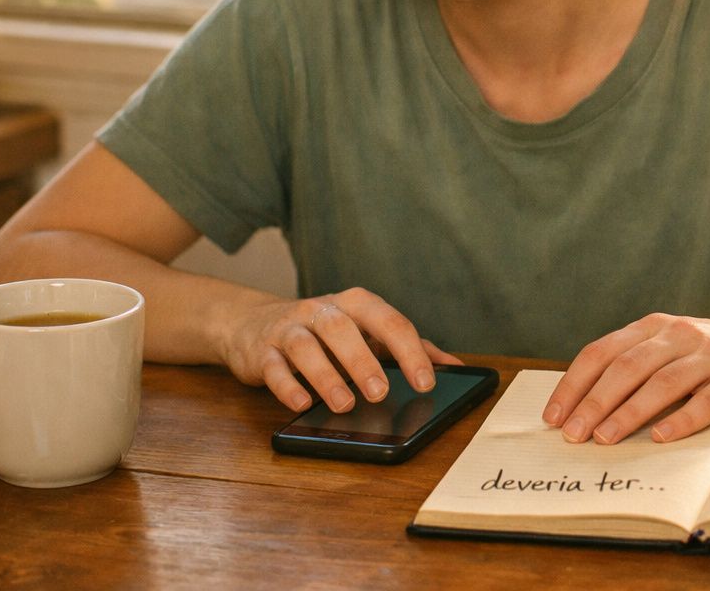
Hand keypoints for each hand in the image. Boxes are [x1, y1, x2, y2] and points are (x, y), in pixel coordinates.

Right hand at [218, 287, 462, 412]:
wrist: (255, 324)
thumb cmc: (326, 332)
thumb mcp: (367, 332)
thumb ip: (409, 347)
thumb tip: (454, 365)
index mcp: (356, 304)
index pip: (389, 321)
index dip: (409, 352)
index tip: (426, 382)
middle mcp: (322, 310)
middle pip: (344, 330)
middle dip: (363, 361)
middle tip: (382, 393)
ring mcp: (289, 328)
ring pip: (306, 346)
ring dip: (326, 376)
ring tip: (344, 404)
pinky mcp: (262, 351)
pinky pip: (273, 367)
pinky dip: (288, 385)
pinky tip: (301, 405)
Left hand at [543, 313, 709, 444]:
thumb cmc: (708, 354)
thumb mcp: (669, 346)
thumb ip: (632, 364)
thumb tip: (580, 406)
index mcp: (654, 326)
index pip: (602, 351)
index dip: (574, 383)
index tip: (554, 416)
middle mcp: (679, 336)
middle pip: (627, 367)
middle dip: (595, 401)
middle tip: (573, 434)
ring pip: (662, 383)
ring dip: (629, 412)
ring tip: (605, 439)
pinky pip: (706, 401)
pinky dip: (681, 419)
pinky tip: (660, 437)